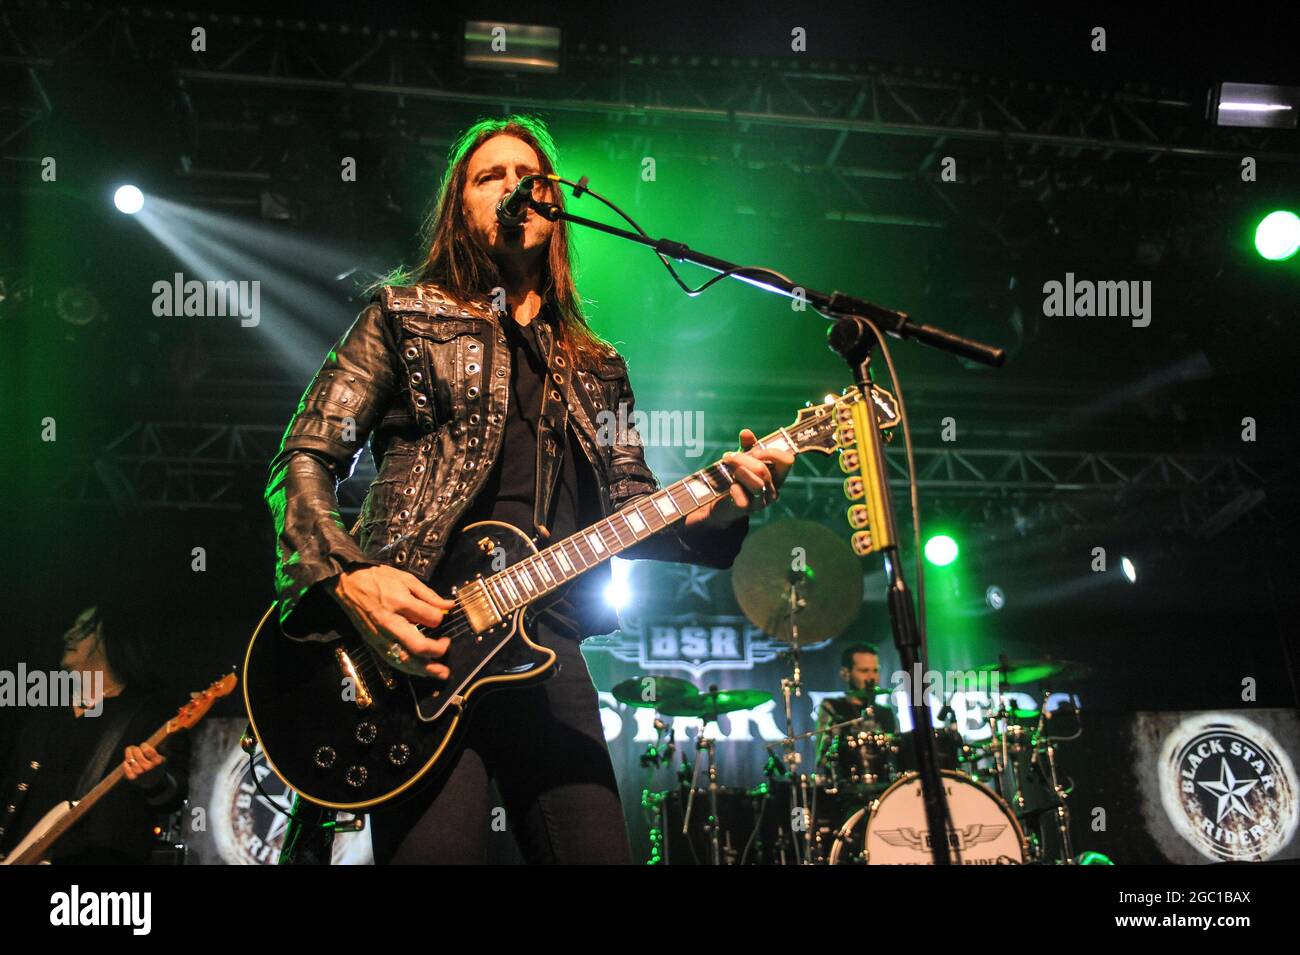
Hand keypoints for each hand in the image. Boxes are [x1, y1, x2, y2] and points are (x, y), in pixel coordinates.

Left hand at [123, 742, 165, 782]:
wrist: (155, 782)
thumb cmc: (158, 765)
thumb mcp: (163, 756)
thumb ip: (161, 746)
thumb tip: (163, 734)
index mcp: (158, 761)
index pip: (147, 749)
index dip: (144, 745)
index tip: (143, 745)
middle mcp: (149, 768)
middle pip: (137, 753)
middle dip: (135, 749)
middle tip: (135, 748)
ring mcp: (140, 773)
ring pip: (130, 759)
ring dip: (129, 754)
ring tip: (130, 752)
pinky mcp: (132, 778)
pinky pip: (125, 767)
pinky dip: (125, 763)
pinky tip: (127, 761)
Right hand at [329, 565, 456, 677]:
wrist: (348, 584)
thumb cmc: (378, 579)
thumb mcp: (407, 579)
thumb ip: (429, 595)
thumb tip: (449, 606)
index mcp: (400, 602)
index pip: (429, 618)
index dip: (440, 619)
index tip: (441, 616)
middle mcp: (390, 623)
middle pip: (417, 646)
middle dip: (437, 652)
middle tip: (447, 649)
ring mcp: (380, 636)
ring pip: (405, 659)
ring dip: (425, 669)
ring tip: (441, 673)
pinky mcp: (373, 643)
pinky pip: (393, 661)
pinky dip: (409, 668)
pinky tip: (421, 670)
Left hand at [715, 427, 795, 519]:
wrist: (722, 502)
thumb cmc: (738, 477)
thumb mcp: (744, 459)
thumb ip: (747, 445)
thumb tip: (746, 433)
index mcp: (777, 475)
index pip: (787, 460)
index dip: (771, 452)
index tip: (754, 451)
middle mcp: (772, 489)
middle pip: (764, 469)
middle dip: (743, 459)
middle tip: (728, 456)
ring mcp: (761, 501)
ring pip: (756, 483)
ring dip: (738, 471)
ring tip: (727, 468)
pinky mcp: (747, 509)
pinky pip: (742, 496)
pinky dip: (734, 488)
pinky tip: (729, 486)